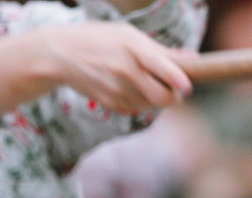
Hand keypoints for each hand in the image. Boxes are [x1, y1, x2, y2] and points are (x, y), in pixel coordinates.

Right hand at [35, 22, 192, 113]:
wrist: (59, 53)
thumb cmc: (100, 39)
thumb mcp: (129, 35)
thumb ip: (161, 51)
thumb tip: (192, 59)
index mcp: (134, 49)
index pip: (166, 71)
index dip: (181, 82)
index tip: (187, 86)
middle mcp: (126, 71)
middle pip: (164, 97)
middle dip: (174, 96)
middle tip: (175, 88)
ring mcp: (118, 90)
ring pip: (153, 105)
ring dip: (157, 98)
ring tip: (146, 82)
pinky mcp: (111, 103)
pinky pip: (137, 108)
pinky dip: (141, 101)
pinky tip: (129, 87)